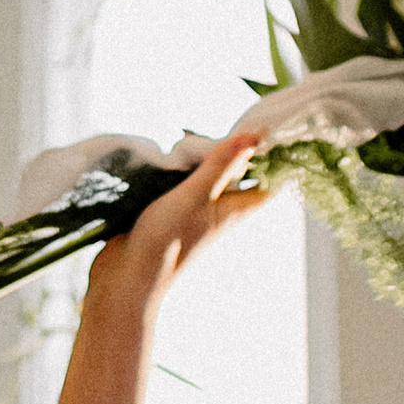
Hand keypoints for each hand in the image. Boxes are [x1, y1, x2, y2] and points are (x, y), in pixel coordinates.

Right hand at [81, 123, 267, 332]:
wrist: (127, 277)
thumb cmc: (166, 241)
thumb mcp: (195, 195)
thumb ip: (222, 165)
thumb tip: (257, 136)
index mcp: (235, 210)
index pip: (270, 184)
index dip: (276, 158)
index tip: (271, 129)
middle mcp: (220, 211)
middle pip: (240, 176)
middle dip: (236, 150)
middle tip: (224, 125)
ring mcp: (196, 212)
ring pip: (211, 178)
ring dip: (205, 156)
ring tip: (191, 135)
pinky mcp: (174, 212)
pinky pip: (186, 184)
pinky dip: (182, 167)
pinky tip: (170, 154)